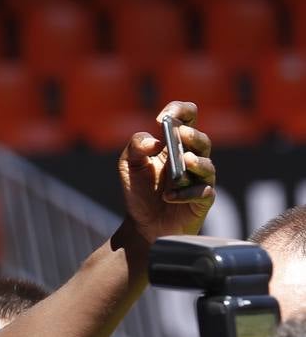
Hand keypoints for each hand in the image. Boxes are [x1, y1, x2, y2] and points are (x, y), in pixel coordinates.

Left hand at [118, 101, 214, 242]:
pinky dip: (186, 194)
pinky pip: (203, 193)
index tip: (162, 118)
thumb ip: (135, 147)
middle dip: (192, 135)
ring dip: (197, 162)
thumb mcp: (129, 166)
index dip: (179, 111)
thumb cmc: (139, 192)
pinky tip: (169, 197)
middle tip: (180, 134)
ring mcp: (199, 179)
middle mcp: (192, 158)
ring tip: (183, 161)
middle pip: (202, 140)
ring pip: (208, 165)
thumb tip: (154, 142)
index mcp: (176, 144)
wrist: (142, 225)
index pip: (187, 118)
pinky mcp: (202, 200)